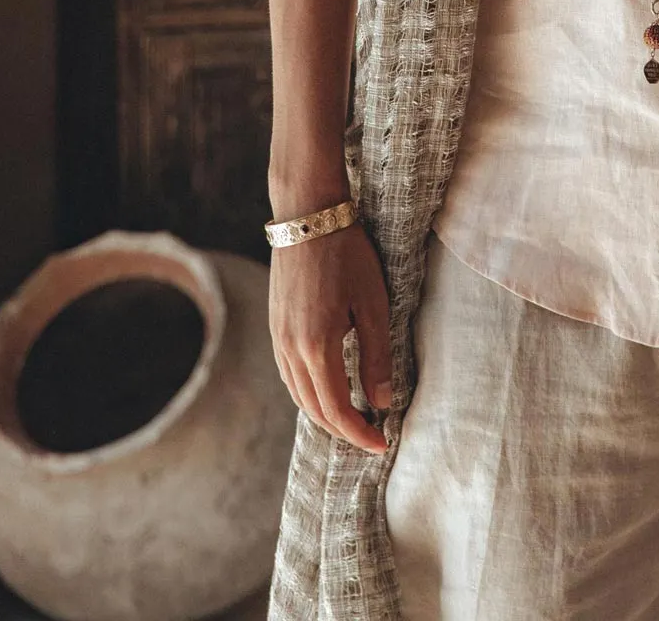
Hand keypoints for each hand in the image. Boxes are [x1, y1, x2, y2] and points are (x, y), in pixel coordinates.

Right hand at [268, 219, 392, 453]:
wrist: (308, 216)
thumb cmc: (347, 254)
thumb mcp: (373, 304)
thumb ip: (377, 357)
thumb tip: (383, 402)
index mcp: (317, 347)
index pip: (338, 410)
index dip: (360, 433)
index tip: (383, 443)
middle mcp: (290, 349)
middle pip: (315, 410)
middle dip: (343, 430)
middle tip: (370, 436)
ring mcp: (277, 339)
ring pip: (298, 395)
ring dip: (324, 415)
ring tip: (353, 418)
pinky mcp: (274, 327)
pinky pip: (288, 376)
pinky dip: (308, 393)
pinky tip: (326, 388)